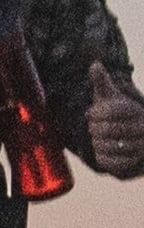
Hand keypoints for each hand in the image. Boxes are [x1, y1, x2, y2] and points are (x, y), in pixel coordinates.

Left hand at [87, 61, 143, 179]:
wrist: (130, 135)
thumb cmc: (115, 112)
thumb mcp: (109, 96)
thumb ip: (102, 81)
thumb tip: (94, 64)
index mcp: (136, 110)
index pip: (113, 110)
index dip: (95, 113)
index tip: (89, 114)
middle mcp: (143, 128)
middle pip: (110, 129)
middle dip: (95, 128)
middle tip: (91, 128)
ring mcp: (141, 147)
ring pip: (111, 146)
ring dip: (97, 143)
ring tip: (95, 139)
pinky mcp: (135, 163)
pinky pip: (114, 163)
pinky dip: (102, 156)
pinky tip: (100, 150)